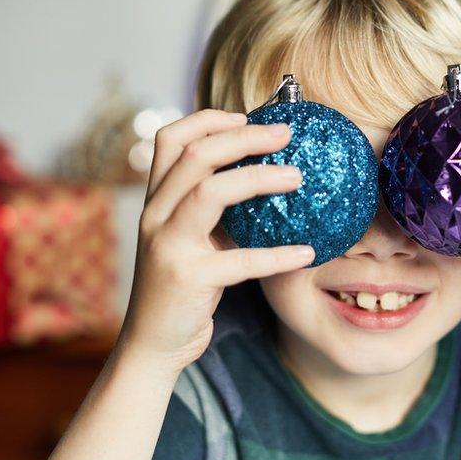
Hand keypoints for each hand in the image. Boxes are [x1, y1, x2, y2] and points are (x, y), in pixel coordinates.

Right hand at [118, 109, 315, 372]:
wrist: (153, 343)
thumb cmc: (182, 287)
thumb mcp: (190, 238)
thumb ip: (212, 208)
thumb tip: (266, 176)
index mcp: (156, 200)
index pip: (169, 139)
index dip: (207, 120)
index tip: (245, 116)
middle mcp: (155, 215)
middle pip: (196, 156)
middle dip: (244, 137)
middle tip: (285, 134)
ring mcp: (168, 245)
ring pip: (209, 193)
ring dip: (258, 178)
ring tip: (297, 177)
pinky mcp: (188, 279)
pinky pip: (240, 260)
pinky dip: (277, 255)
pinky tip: (307, 252)